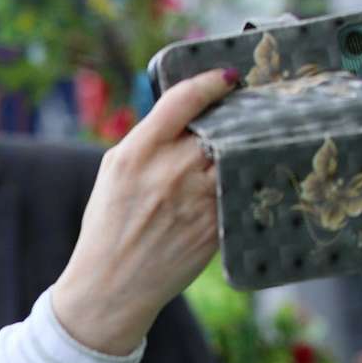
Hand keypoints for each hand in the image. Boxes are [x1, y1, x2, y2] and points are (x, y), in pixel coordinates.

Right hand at [52, 68, 239, 355]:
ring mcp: (198, 199)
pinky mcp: (216, 224)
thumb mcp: (114, 172)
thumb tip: (189, 115)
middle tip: (247, 110)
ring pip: (237, 156)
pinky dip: (244, 179)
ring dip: (244, 147)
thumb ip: (148, 140)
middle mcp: (171, 171)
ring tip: (251, 142)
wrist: (112, 284)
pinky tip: (245, 176)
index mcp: (138, 152)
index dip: (212, 82)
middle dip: (234, 117)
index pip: (184, 100)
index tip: (229, 77)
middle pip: (220, 126)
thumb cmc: (109, 224)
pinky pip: (240, 189)